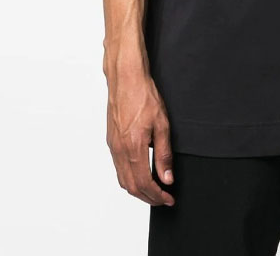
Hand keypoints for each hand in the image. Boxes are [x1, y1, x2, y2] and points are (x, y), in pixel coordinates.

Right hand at [106, 72, 174, 205]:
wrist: (125, 79)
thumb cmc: (144, 96)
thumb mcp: (162, 124)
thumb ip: (164, 154)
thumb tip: (167, 178)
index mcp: (133, 147)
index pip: (145, 183)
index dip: (157, 195)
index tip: (168, 199)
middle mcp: (120, 150)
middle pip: (131, 186)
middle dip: (148, 197)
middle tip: (163, 199)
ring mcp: (113, 146)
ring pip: (123, 179)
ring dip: (138, 190)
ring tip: (154, 190)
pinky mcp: (111, 141)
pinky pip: (118, 168)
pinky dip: (130, 178)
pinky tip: (141, 174)